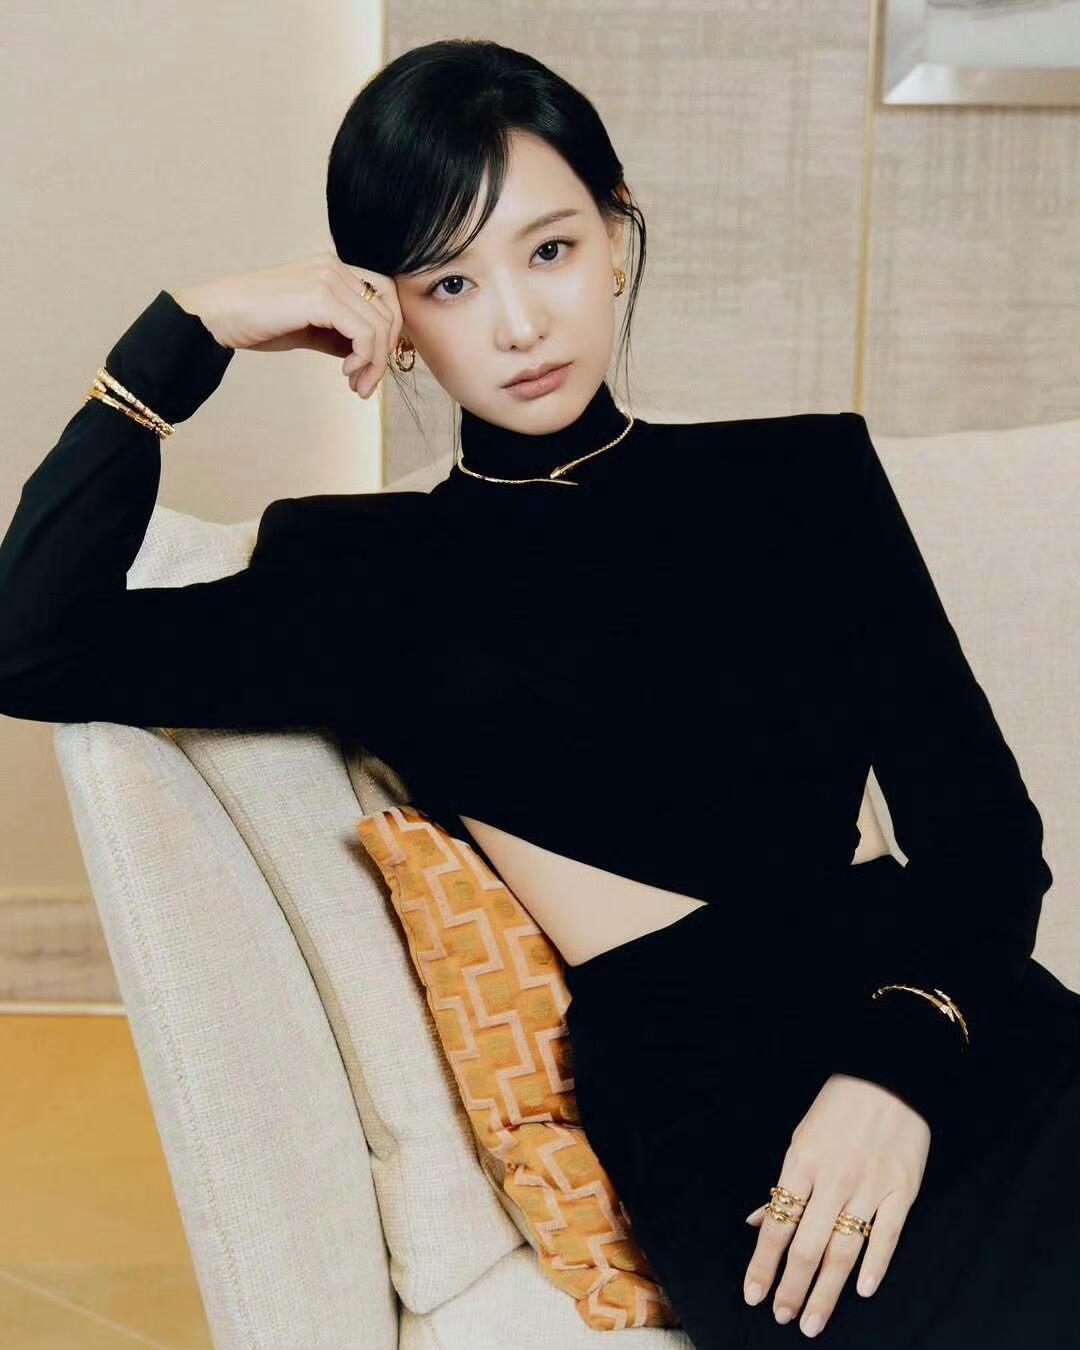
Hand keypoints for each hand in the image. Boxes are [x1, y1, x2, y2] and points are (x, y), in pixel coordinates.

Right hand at [169, 252, 403, 398]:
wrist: (218, 316)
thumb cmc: (257, 322)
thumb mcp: (308, 328)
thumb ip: (338, 334)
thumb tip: (365, 354)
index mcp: (333, 268)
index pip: (385, 296)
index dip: (388, 334)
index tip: (372, 366)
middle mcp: (334, 266)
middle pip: (388, 310)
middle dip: (384, 353)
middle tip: (366, 384)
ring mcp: (329, 278)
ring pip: (379, 325)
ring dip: (374, 364)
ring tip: (356, 386)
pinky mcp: (321, 296)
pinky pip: (364, 332)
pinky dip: (364, 358)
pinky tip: (346, 372)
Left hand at [741, 1072, 929, 1337]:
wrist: (889, 1078)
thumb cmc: (839, 1108)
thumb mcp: (802, 1138)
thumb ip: (784, 1184)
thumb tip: (756, 1222)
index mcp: (802, 1162)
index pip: (777, 1224)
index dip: (762, 1263)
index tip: (752, 1294)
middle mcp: (833, 1179)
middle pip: (807, 1246)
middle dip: (791, 1287)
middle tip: (782, 1317)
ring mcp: (869, 1186)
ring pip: (844, 1250)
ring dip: (826, 1291)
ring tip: (812, 1321)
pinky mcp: (902, 1189)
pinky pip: (887, 1235)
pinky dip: (874, 1265)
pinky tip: (861, 1291)